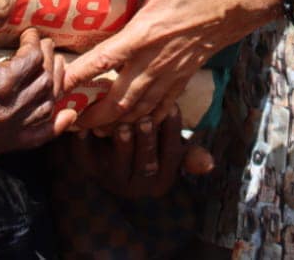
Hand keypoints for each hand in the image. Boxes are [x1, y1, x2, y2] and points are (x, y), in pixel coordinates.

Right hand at [0, 0, 76, 155]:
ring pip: (45, 109)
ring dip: (54, 87)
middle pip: (45, 83)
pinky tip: (67, 116)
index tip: (28, 33)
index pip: (34, 59)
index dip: (35, 42)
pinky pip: (35, 138)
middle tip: (43, 46)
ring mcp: (2, 132)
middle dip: (48, 60)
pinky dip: (53, 127)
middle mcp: (6, 112)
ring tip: (52, 69)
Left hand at [62, 0, 284, 130]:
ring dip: (118, 122)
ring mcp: (175, 70)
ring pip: (142, 108)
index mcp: (147, 32)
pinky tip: (135, 123)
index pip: (104, 61)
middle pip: (120, 100)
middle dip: (94, 116)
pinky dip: (146, 117)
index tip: (55, 90)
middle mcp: (158, 59)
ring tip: (95, 130)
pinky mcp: (188, 72)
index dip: (78, 78)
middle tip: (69, 124)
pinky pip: (164, 104)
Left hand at [65, 108, 212, 198]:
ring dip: (121, 145)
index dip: (172, 132)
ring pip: (118, 165)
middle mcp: (137, 185)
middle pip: (145, 164)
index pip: (172, 156)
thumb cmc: (149, 143)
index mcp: (162, 179)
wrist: (110, 154)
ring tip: (122, 125)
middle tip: (146, 119)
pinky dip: (84, 142)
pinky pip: (84, 159)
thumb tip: (209, 164)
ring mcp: (111, 179)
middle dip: (147, 141)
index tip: (172, 107)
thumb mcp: (170, 148)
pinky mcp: (88, 169)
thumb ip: (189, 153)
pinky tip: (88, 126)